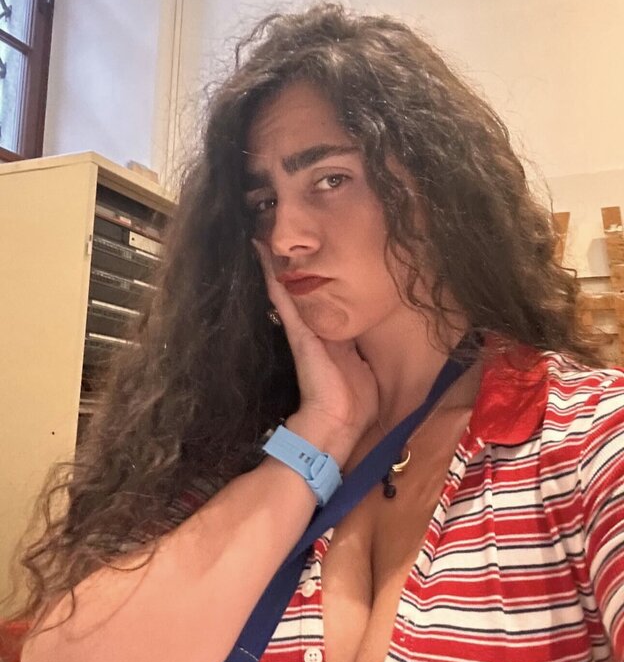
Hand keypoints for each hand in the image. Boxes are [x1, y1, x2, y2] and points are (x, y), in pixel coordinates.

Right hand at [252, 239, 378, 442]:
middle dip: (290, 268)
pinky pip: (283, 300)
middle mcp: (314, 331)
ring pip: (288, 292)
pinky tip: (261, 254)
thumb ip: (359, 351)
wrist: (338, 423)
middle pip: (300, 293)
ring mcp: (303, 332)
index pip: (322, 303)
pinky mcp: (298, 334)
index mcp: (332, 338)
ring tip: (262, 239)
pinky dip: (272, 277)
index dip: (317, 282)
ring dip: (275, 266)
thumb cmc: (355, 403)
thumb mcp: (363, 368)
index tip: (311, 259)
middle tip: (275, 238)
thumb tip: (365, 341)